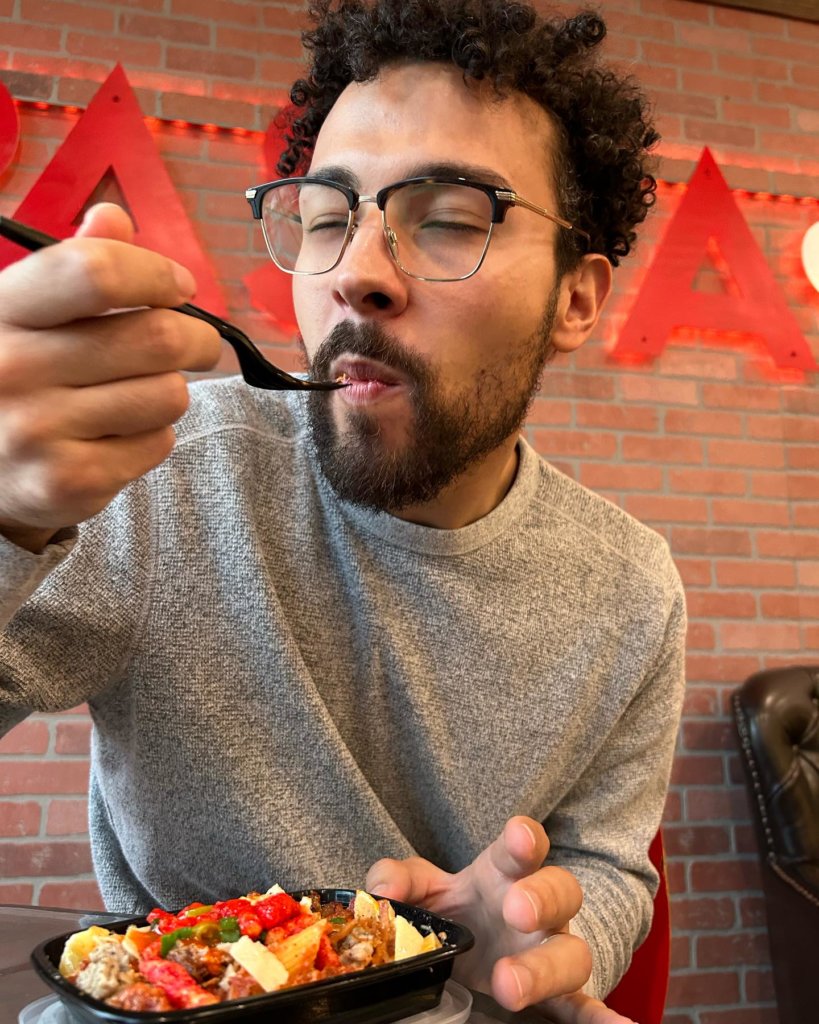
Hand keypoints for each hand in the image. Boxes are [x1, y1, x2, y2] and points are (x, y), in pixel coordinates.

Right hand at [0, 203, 220, 550]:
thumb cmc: (16, 376)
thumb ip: (72, 266)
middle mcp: (13, 368)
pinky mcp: (67, 481)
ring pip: (169, 395)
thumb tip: (114, 217)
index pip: (94, 272)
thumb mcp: (25, 313)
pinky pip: (159, 443)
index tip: (178, 286)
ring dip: (170, 391)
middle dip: (197, 339)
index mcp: (3, 310)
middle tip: (198, 345)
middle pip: (156, 338)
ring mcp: (37, 430)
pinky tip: (119, 434)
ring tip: (138, 394)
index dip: (154, 274)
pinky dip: (155, 436)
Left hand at [366, 816, 633, 1023]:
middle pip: (560, 890)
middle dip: (541, 898)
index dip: (525, 839)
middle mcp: (539, 908)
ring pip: (571, 953)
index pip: (524, 847)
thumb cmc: (461, 909)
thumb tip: (381, 889)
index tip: (519, 839)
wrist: (485, 948)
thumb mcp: (428, 890)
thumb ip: (403, 880)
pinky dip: (601, 1017)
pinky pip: (584, 1007)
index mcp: (507, 873)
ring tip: (511, 987)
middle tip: (515, 911)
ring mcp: (553, 951)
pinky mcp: (560, 995)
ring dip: (547, 967)